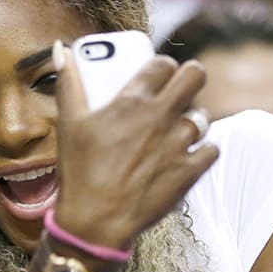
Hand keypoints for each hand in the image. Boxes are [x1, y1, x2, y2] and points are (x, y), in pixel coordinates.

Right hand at [51, 42, 217, 248]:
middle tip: (179, 91)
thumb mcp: (69, 124)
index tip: (157, 76)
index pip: (163, 64)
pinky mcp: (190, 171)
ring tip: (177, 130)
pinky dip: (202, 150)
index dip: (162, 67)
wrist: (95, 221)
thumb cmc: (79, 172)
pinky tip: (187, 154)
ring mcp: (179, 144)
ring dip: (192, 118)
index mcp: (132, 102)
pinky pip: (211, 148)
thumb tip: (61, 50)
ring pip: (204, 115)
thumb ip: (68, 83)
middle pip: (196, 76)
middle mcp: (160, 117)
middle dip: (190, 78)